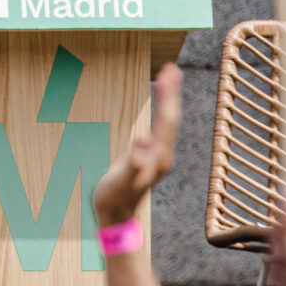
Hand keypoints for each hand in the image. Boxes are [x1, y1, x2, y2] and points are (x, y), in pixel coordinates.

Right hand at [92, 63, 181, 227]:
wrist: (116, 218)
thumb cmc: (114, 199)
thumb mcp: (120, 182)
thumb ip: (132, 165)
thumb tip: (143, 144)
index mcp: (158, 158)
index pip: (166, 121)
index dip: (168, 96)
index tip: (168, 73)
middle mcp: (163, 156)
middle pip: (171, 119)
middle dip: (172, 92)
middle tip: (171, 67)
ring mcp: (159, 157)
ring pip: (169, 123)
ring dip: (169, 99)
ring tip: (168, 78)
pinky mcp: (153, 157)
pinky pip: (161, 127)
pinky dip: (162, 110)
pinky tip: (160, 104)